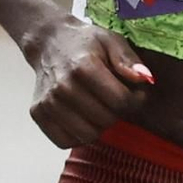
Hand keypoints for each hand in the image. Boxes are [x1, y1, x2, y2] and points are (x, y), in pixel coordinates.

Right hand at [24, 13, 153, 147]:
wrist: (49, 43)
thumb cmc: (84, 43)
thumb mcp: (111, 41)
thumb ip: (128, 60)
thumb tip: (145, 79)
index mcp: (83, 67)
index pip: (120, 101)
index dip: (135, 100)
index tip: (134, 94)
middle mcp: (63, 87)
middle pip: (105, 120)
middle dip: (117, 113)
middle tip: (115, 101)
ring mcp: (48, 103)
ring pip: (87, 135)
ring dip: (98, 126)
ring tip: (98, 109)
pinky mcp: (38, 114)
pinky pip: (65, 141)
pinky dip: (77, 135)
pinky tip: (82, 119)